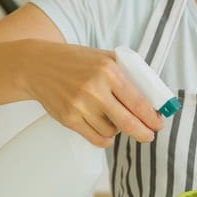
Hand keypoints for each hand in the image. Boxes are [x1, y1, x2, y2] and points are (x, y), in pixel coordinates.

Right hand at [26, 42, 163, 147]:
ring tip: (114, 120)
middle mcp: (94, 89)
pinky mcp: (69, 119)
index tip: (158, 124)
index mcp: (108, 71)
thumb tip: (152, 97)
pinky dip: (106, 139)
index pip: (138, 102)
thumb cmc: (75, 61)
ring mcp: (80, 105)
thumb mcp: (103, 57)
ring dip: (118, 131)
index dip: (152, 117)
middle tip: (149, 136)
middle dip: (144, 133)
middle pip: (128, 122)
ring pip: (112, 132)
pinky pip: (96, 139)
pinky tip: (107, 134)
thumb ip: (126, 73)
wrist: (37, 66)